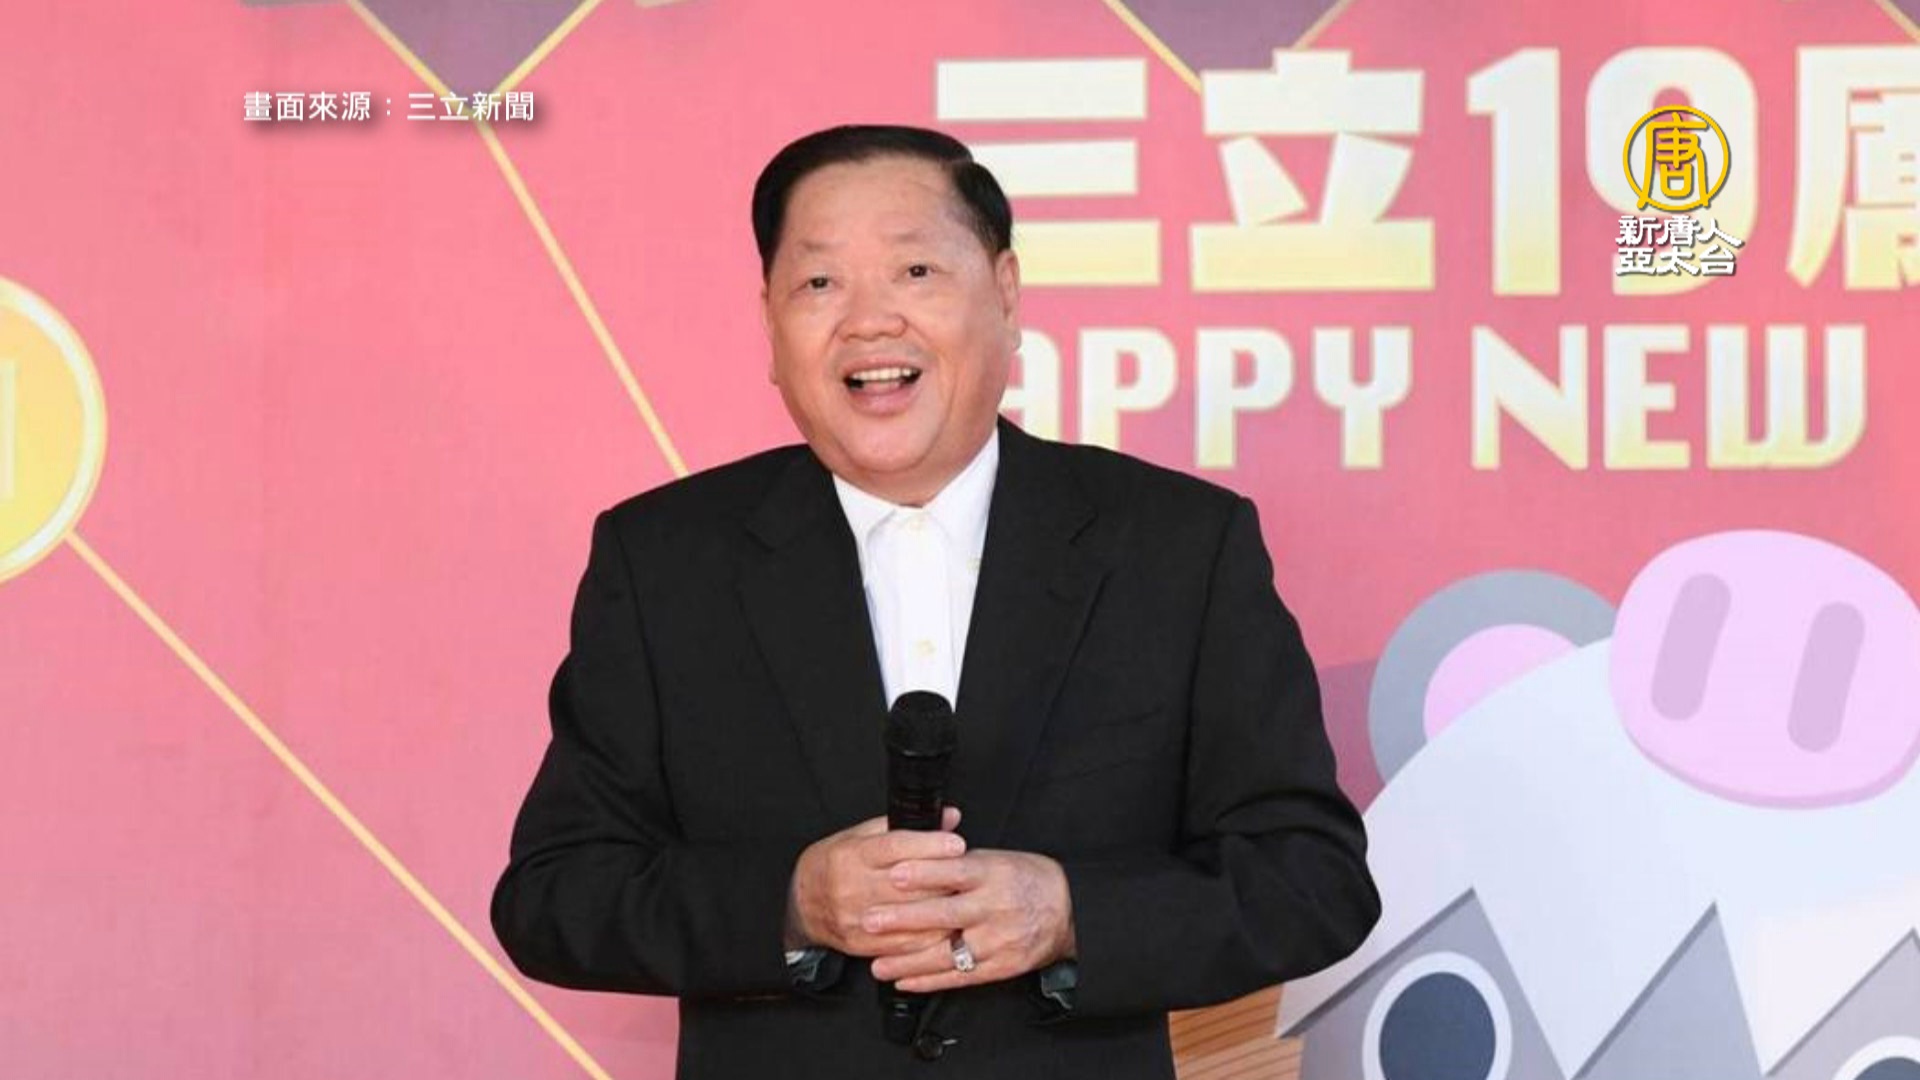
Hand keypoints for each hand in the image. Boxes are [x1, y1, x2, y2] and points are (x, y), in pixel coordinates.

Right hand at [786, 807, 964, 958]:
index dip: (929, 845)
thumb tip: (947, 817)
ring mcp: (857, 918)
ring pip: (910, 916)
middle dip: (944, 877)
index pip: (895, 847)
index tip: (956, 844)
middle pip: (908, 883)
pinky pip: (905, 944)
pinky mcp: (863, 944)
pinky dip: (931, 937)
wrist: (802, 903)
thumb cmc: (834, 865)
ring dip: (941, 909)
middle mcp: (853, 886)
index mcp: (852, 855)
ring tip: (962, 900)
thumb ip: (903, 827)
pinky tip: (946, 927)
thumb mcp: (859, 835)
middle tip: (967, 873)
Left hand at [863, 849, 1075, 992]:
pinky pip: (961, 977)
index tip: (894, 874)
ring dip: (908, 961)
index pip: (954, 871)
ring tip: (878, 964)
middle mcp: (995, 907)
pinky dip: (930, 981)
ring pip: (948, 953)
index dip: (924, 873)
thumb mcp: (997, 860)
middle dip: (903, 919)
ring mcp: (998, 939)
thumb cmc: (1027, 880)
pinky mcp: (1001, 966)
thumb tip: (914, 856)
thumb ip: (958, 863)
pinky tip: (905, 980)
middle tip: (870, 920)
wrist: (1069, 910)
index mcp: (993, 874)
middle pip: (944, 914)